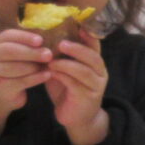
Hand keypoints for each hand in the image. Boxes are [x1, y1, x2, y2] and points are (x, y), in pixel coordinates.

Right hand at [0, 28, 51, 133]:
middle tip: (49, 54)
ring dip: (34, 66)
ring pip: (14, 67)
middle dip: (31, 52)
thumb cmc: (12, 73)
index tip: (40, 40)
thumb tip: (50, 41)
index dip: (24, 37)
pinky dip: (36, 78)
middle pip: (9, 50)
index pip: (7, 36)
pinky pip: (20, 81)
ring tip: (49, 66)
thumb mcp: (15, 58)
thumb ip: (26, 48)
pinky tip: (47, 75)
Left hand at [45, 28, 110, 144]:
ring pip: (84, 70)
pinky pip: (76, 84)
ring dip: (67, 64)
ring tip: (51, 60)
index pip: (95, 46)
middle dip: (77, 49)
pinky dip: (63, 77)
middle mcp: (100, 73)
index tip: (77, 25)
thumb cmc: (69, 91)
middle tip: (61, 43)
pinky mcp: (88, 97)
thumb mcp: (65, 71)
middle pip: (93, 57)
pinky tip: (51, 73)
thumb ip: (61, 57)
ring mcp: (96, 86)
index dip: (88, 35)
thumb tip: (44, 38)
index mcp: (95, 64)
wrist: (78, 119)